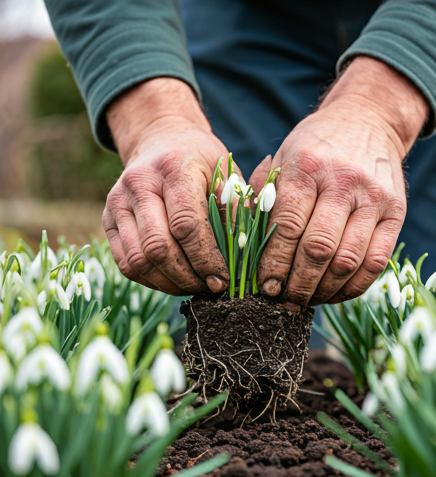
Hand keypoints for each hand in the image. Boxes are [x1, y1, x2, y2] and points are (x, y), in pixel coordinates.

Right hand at [103, 78, 229, 294]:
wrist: (162, 141)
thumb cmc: (202, 162)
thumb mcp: (227, 174)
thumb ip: (234, 209)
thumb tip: (240, 255)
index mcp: (174, 169)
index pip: (186, 225)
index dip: (205, 259)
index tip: (222, 279)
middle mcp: (139, 184)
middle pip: (158, 247)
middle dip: (187, 277)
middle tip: (209, 288)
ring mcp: (117, 202)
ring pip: (137, 261)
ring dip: (168, 284)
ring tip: (193, 287)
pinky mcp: (108, 219)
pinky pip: (124, 263)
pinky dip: (150, 280)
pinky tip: (172, 281)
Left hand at [254, 57, 427, 305]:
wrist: (367, 120)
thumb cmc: (314, 147)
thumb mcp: (283, 158)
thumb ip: (264, 197)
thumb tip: (247, 247)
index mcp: (306, 167)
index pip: (287, 226)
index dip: (274, 263)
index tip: (264, 285)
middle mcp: (342, 182)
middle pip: (318, 249)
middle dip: (297, 284)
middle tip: (284, 300)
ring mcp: (374, 198)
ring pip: (348, 260)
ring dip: (324, 290)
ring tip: (306, 300)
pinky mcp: (397, 212)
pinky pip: (376, 262)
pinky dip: (354, 286)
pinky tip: (335, 293)